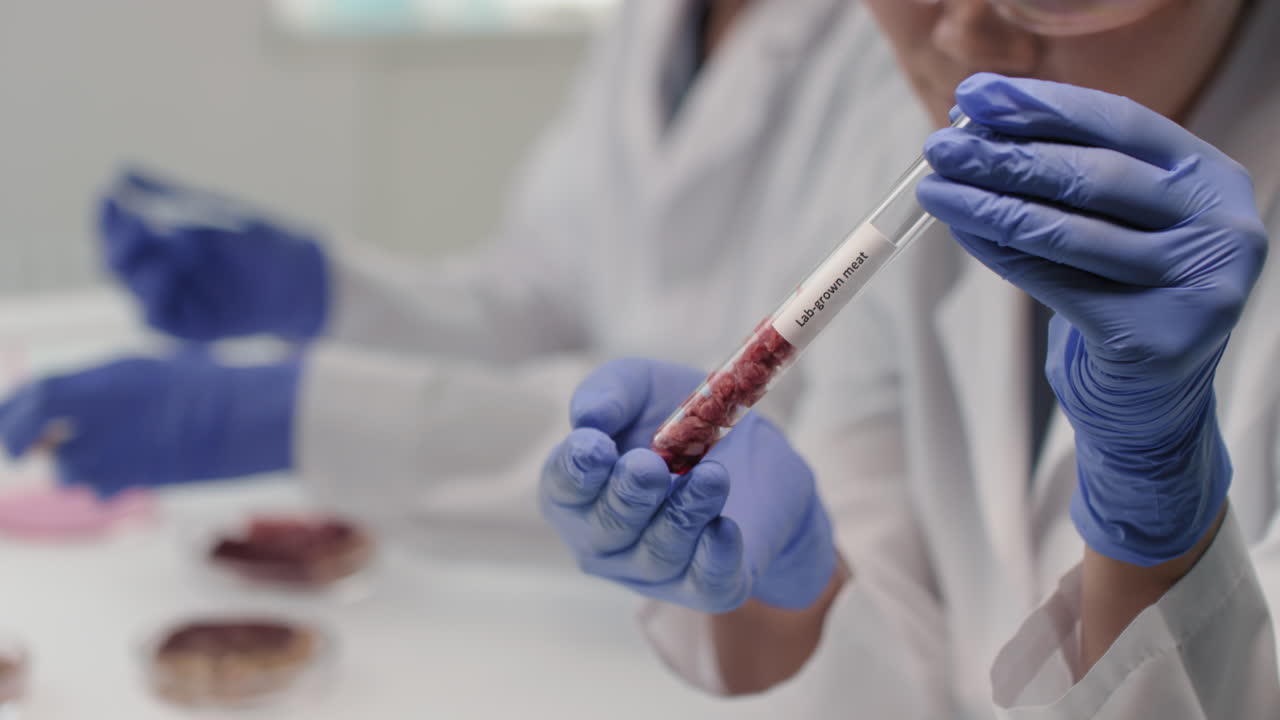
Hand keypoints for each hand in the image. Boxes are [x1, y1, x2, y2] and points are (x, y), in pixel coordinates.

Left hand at [0, 353, 298, 495]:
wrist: (251, 415)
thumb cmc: (220, 388)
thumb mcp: (159, 372)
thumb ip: (115, 388)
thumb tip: (84, 404)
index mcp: (110, 373)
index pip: (37, 389)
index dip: (15, 409)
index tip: (13, 421)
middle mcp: (103, 406)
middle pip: (32, 428)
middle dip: (20, 441)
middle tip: (21, 452)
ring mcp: (118, 442)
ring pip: (64, 466)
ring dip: (73, 467)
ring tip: (100, 462)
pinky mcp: (135, 475)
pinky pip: (100, 489)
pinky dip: (104, 487)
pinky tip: (128, 477)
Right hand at [100, 171, 328, 340]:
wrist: (297, 281)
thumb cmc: (257, 243)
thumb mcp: (212, 216)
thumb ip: (168, 201)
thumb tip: (121, 177)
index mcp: (155, 239)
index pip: (116, 227)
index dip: (109, 214)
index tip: (114, 196)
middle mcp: (154, 267)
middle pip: (114, 257)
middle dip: (117, 239)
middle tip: (132, 219)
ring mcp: (167, 298)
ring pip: (129, 285)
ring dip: (136, 263)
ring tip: (156, 240)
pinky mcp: (181, 326)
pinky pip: (153, 316)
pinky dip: (153, 293)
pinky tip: (164, 270)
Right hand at [540, 358, 834, 612]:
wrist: (755, 457)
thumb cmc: (679, 423)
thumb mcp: (643, 389)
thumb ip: (609, 392)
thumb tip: (588, 416)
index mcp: (579, 492)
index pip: (562, 490)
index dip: (575, 470)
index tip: (596, 445)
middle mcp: (606, 540)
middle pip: (606, 529)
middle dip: (627, 495)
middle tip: (649, 465)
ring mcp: (653, 570)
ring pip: (658, 551)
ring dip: (684, 512)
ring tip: (713, 475)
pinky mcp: (706, 585)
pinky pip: (705, 582)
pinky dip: (715, 557)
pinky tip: (726, 527)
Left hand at [919, 73, 1266, 565]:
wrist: (1151, 406)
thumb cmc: (1123, 299)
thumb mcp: (1118, 227)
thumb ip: (1071, 178)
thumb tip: (978, 129)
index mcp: (1214, 182)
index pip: (1122, 124)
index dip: (1043, 106)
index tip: (976, 97)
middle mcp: (1222, 228)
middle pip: (1093, 176)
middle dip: (1006, 156)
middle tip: (941, 145)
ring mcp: (1196, 286)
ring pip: (1067, 231)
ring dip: (989, 204)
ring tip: (935, 188)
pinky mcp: (1154, 337)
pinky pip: (1056, 283)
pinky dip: (1000, 252)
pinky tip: (962, 228)